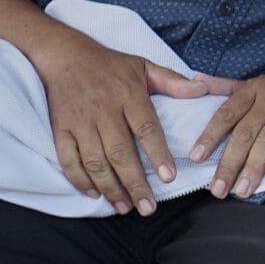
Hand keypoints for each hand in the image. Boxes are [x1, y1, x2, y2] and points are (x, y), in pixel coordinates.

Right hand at [35, 32, 215, 214]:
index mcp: (129, 95)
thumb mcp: (144, 66)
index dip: (157, 154)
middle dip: (134, 184)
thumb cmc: (110, 65)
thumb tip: (203, 89)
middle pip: (120, 152)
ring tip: (125, 208)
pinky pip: (68, 159)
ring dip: (110, 188)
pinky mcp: (61, 129)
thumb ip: (173, 82)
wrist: (65, 55)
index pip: (146, 127)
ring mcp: (80, 122)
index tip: (168, 177)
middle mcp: (104, 110)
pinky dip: (80, 180)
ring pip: (95, 161)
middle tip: (148, 208)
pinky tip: (94, 195)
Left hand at [190, 74, 264, 197]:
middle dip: (230, 163)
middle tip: (218, 189)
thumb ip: (227, 87)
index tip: (196, 158)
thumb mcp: (259, 85)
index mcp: (254, 89)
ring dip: (254, 167)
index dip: (210, 136)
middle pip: (246, 132)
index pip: (227, 113)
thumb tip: (195, 83)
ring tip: (242, 190)